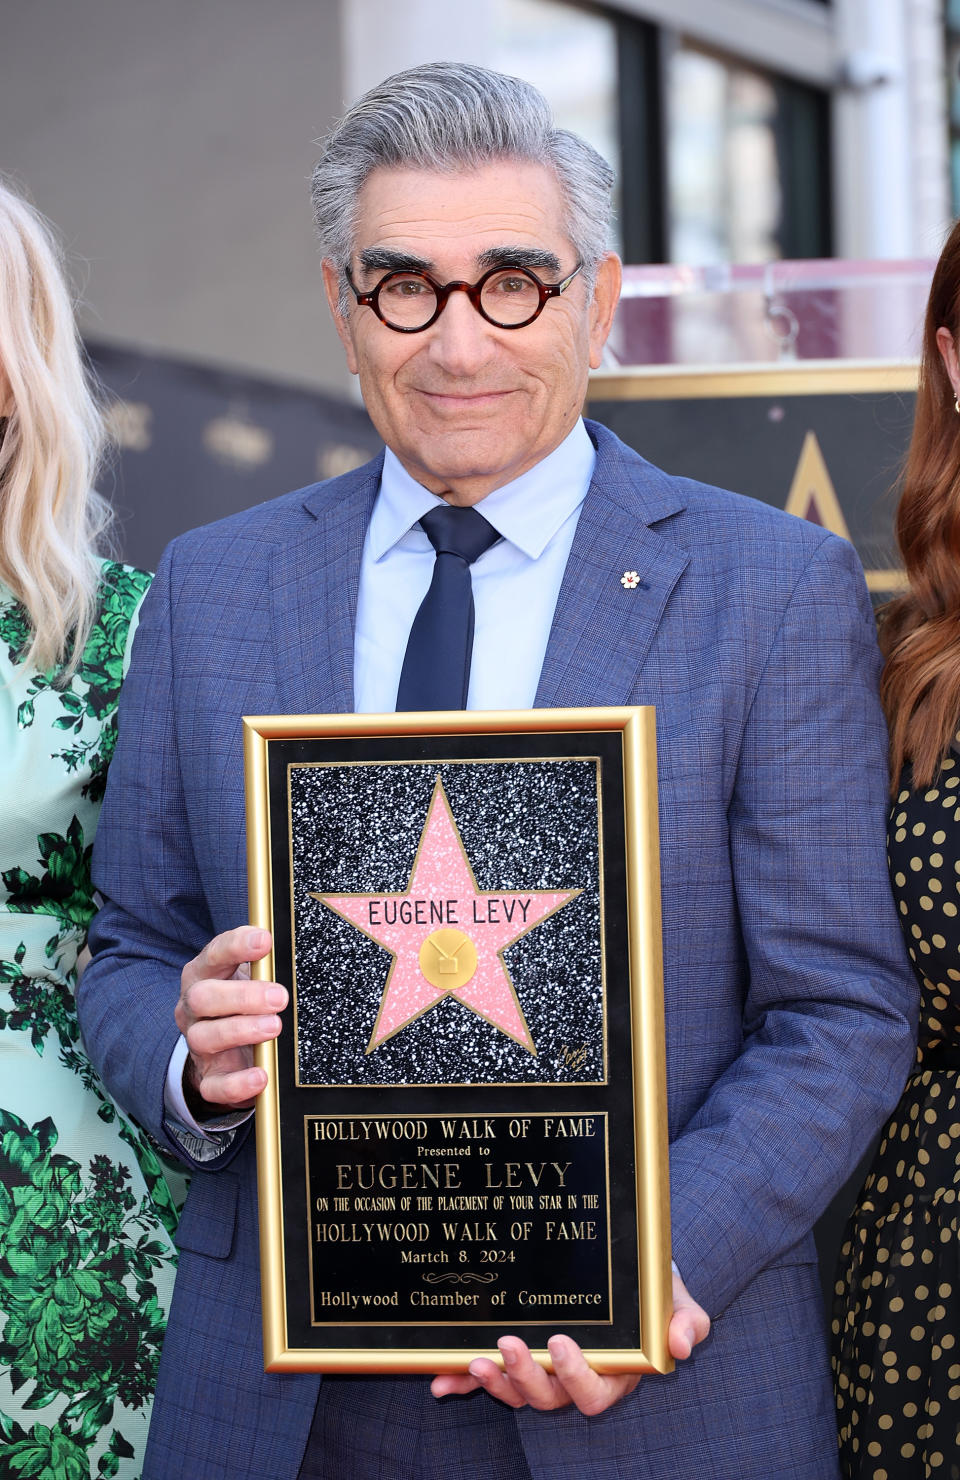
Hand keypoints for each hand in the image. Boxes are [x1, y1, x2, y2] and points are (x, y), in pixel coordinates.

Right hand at [174, 927, 285, 1113]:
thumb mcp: (254, 976)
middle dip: (242, 996)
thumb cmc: (246, 1001)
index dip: (236, 946)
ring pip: (204, 1037)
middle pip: (203, 997)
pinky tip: (260, 1076)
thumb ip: (269, 961)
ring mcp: (198, 1043)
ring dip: (241, 1031)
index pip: (214, 954)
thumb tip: (301, 943)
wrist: (230, 1049)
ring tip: (274, 1028)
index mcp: (206, 974)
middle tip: (279, 997)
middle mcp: (194, 1007)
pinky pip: (214, 1086)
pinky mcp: (209, 1077)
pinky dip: (237, 1083)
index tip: (264, 941)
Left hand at [430, 1271, 709, 1413]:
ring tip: (476, 1360)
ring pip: (517, 1392)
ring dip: (493, 1383)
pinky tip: (440, 1384)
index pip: (593, 1392)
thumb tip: (680, 1343)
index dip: (575, 1376)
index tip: (561, 1344)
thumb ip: (686, 1320)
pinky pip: (488, 1379)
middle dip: (526, 1378)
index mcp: (614, 1373)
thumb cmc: (651, 1289)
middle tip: (509, 1344)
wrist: (625, 1270)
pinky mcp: (517, 1359)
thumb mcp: (676, 1298)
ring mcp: (543, 1371)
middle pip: (548, 1398)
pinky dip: (462, 1384)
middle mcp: (575, 1379)